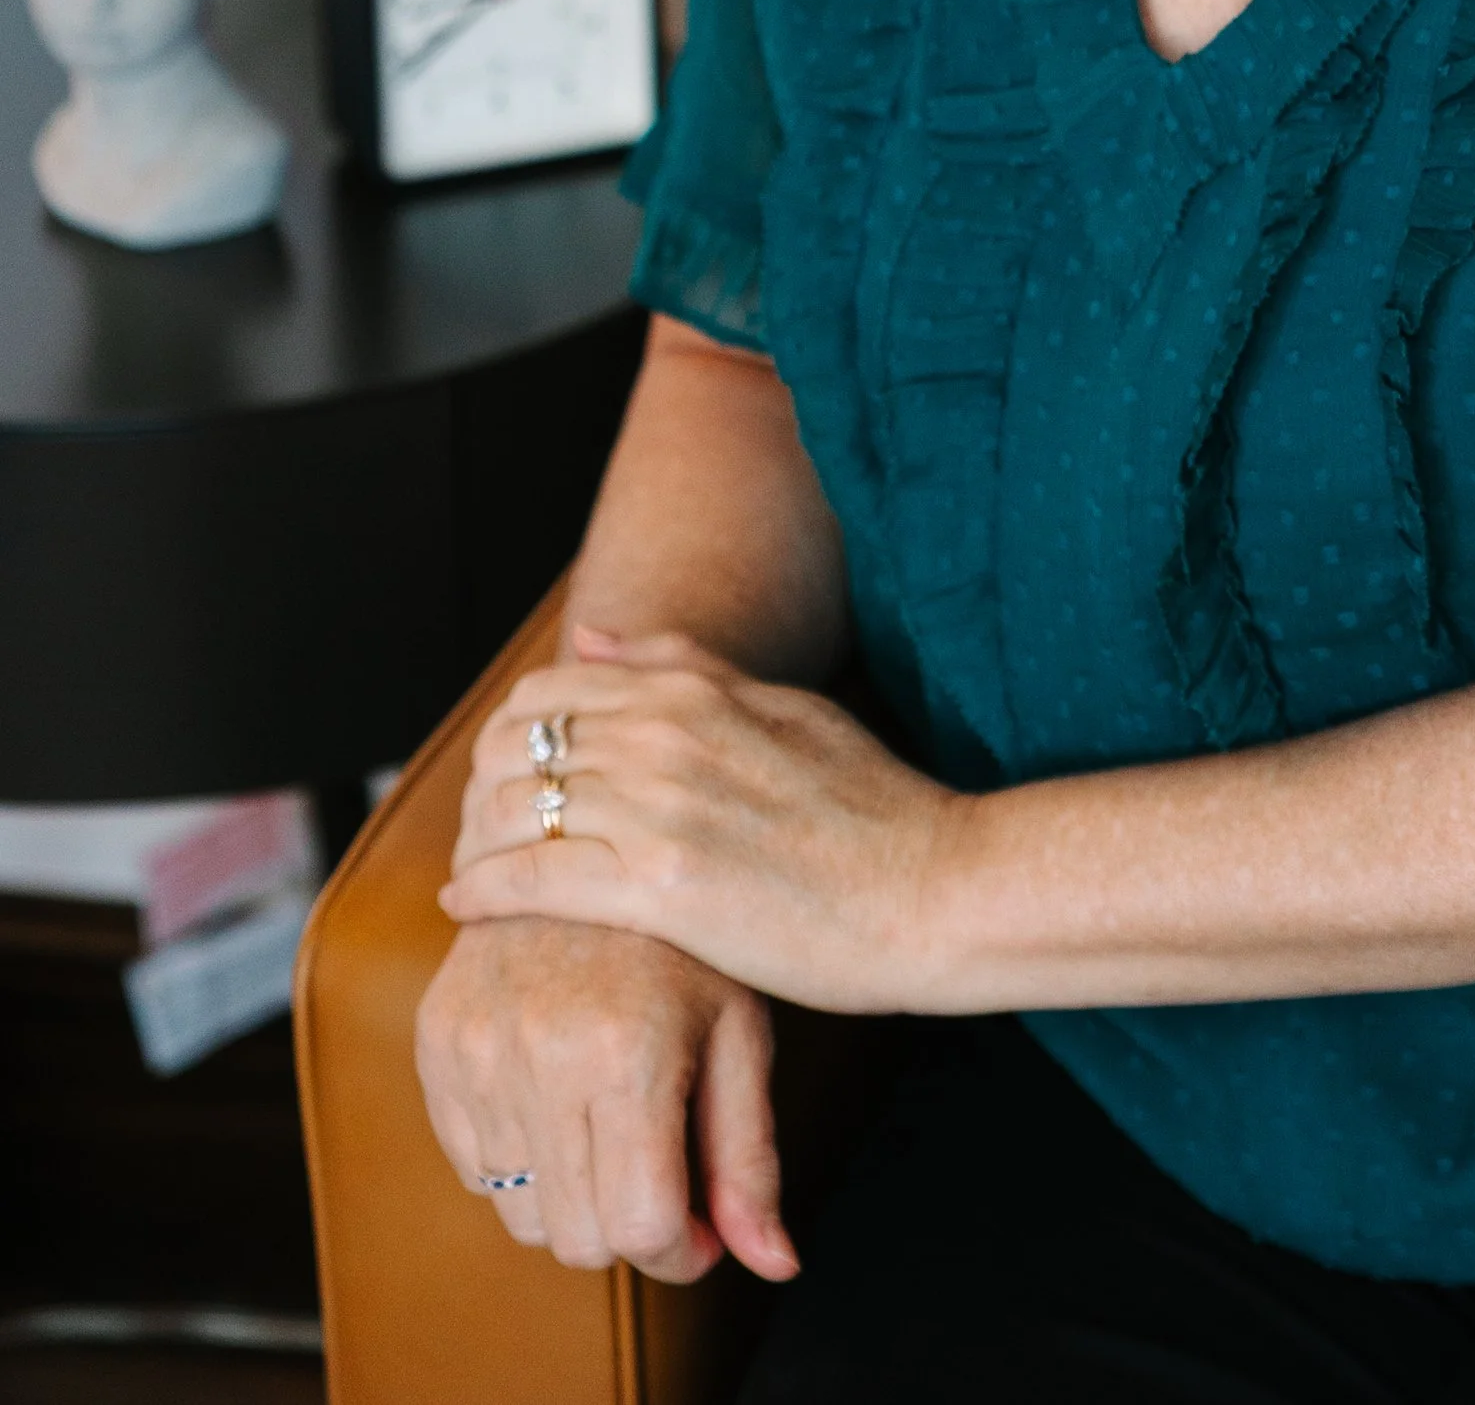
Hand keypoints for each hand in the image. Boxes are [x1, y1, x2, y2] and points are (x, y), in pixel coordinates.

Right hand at [415, 914, 796, 1282]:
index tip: (703, 1226)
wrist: (591, 834)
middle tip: (662, 1169)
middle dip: (632, 1225)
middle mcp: (539, 1052)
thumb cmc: (684, 938)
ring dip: (575, 1196)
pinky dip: (523, 1160)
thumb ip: (750, 1158)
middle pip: (579, 1237)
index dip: (683, 1249)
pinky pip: (474, 1169)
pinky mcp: (437, 1042)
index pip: (640, 1227)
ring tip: (613, 1122)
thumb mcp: (739, 1032)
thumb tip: (776, 1265)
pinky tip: (561, 1094)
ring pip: (522, 1215)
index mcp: (627, 1051)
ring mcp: (477, 1048)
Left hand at [439, 627, 961, 1012]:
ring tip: (473, 874)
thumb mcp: (784, 707)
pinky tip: (467, 908)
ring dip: (474, 843)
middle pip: (514, 746)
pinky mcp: (662, 887)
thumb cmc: (874, 808)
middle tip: (482, 831)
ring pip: (510, 810)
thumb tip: (588, 636)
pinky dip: (482, 890)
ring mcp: (661, 808)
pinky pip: (530, 880)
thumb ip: (681, 669)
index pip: (547, 692)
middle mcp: (666, 734)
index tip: (507, 778)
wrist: (938, 890)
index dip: (508, 736)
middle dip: (479, 790)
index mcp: (695, 689)